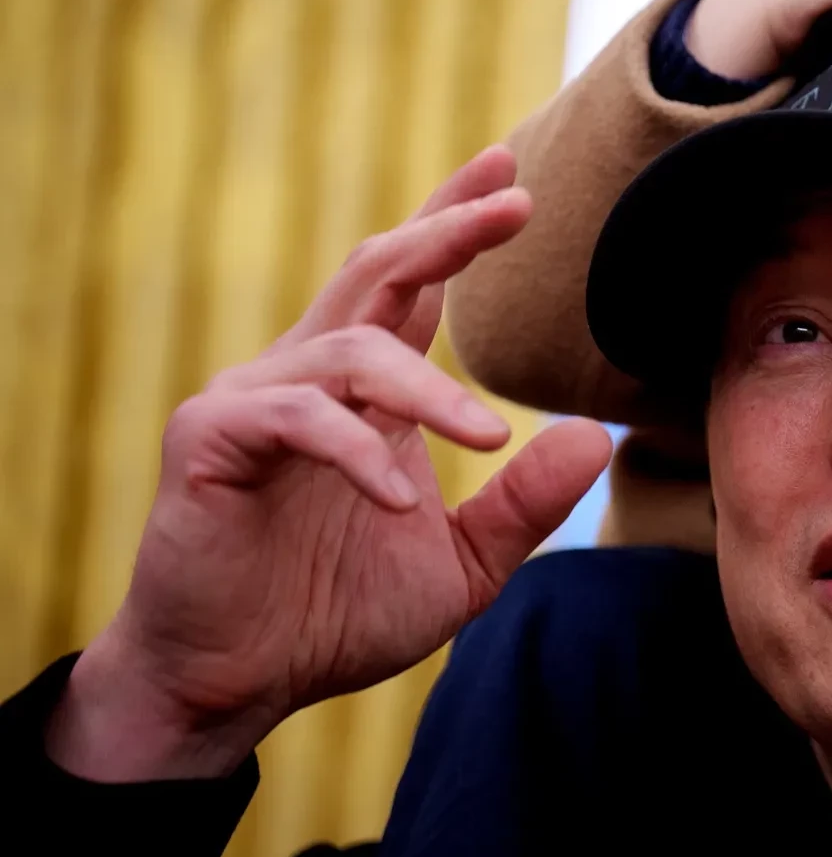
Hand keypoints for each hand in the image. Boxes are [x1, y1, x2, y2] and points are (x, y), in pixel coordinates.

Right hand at [46, 147, 613, 780]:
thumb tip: (595, 438)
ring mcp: (253, 401)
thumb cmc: (334, 615)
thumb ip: (523, 504)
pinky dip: (354, 453)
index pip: (414, 285)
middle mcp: (308, 374)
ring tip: (485, 436)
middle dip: (447, 231)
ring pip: (352, 348)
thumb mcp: (461, 564)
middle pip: (378, 272)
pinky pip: (297, 421)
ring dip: (428, 388)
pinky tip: (397, 502)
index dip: (456, 223)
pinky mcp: (211, 443)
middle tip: (516, 204)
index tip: (512, 171)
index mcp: (365, 389)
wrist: (235, 684)